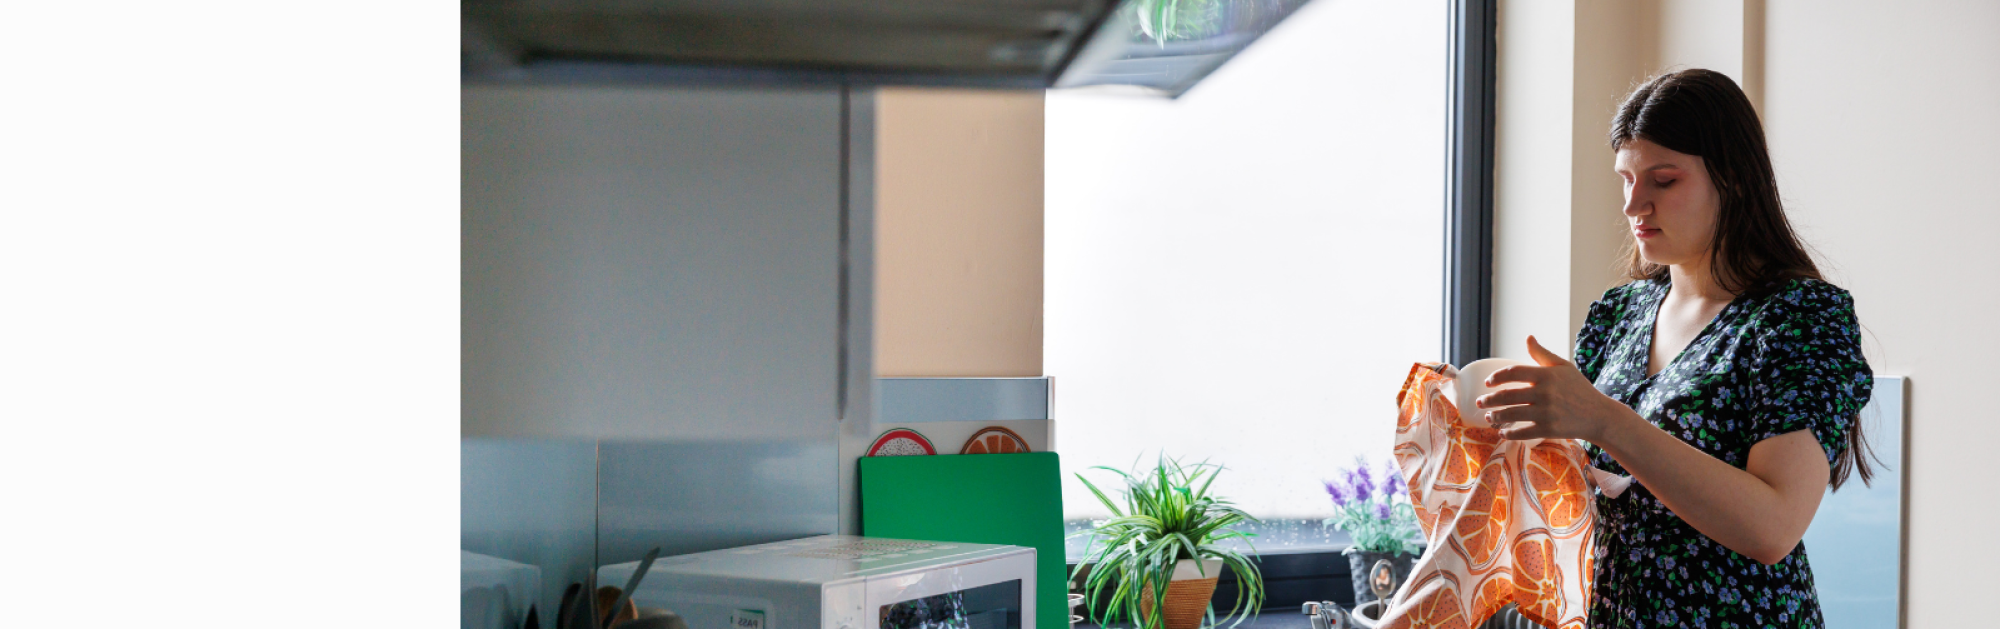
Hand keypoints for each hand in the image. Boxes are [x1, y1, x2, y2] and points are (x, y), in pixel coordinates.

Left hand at [1475, 336, 1634, 441]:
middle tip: (1480, 402)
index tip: (1488, 383)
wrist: (1599, 415)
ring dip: (1495, 416)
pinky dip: (1509, 433)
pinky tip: (1503, 432)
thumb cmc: (1579, 389)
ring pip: (1511, 414)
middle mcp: (1545, 393)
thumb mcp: (1563, 367)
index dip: (1496, 377)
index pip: (1513, 372)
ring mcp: (1546, 412)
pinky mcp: (1549, 429)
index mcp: (1546, 375)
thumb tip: (1528, 337)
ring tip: (1488, 416)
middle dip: (1488, 400)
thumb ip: (1542, 354)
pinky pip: (1522, 432)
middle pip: (1507, 395)